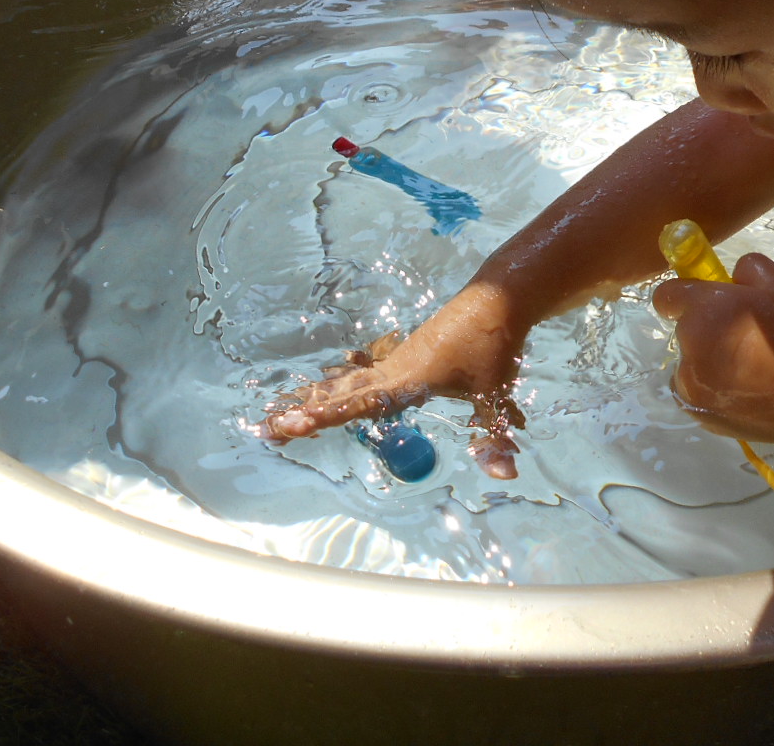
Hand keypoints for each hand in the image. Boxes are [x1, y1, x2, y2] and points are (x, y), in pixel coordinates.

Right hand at [262, 286, 527, 478]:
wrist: (495, 299)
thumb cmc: (494, 345)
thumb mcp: (496, 395)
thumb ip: (494, 436)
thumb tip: (505, 475)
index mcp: (408, 378)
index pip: (360, 403)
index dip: (327, 416)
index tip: (295, 424)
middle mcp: (392, 369)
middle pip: (340, 394)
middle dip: (305, 413)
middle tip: (268, 431)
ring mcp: (395, 362)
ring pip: (346, 383)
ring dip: (316, 400)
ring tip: (279, 417)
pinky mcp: (402, 359)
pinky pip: (360, 376)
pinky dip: (336, 387)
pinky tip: (321, 393)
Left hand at [654, 253, 773, 447]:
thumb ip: (744, 270)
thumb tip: (731, 278)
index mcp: (700, 312)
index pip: (666, 296)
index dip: (683, 296)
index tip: (703, 302)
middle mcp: (687, 349)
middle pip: (684, 333)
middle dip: (706, 331)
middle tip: (744, 339)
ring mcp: (690, 387)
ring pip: (690, 366)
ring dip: (708, 363)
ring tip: (748, 370)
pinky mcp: (700, 416)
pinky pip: (699, 395)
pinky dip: (714, 391)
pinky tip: (745, 391)